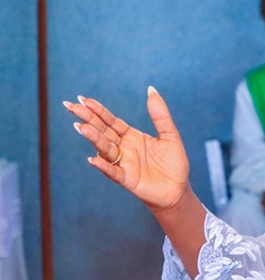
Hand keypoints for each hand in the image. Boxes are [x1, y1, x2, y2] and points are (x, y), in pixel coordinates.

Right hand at [64, 86, 189, 212]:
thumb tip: (151, 89)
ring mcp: (123, 164)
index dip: (98, 111)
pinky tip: (93, 159)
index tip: (83, 99)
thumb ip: (160, 115)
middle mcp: (123, 148)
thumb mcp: (170, 135)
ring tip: (81, 127)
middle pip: (102, 132)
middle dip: (88, 119)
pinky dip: (104, 166)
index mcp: (130, 136)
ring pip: (105, 149)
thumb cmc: (173, 163)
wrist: (178, 189)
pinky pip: (113, 172)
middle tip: (72, 107)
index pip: (110, 121)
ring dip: (94, 138)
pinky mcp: (128, 179)